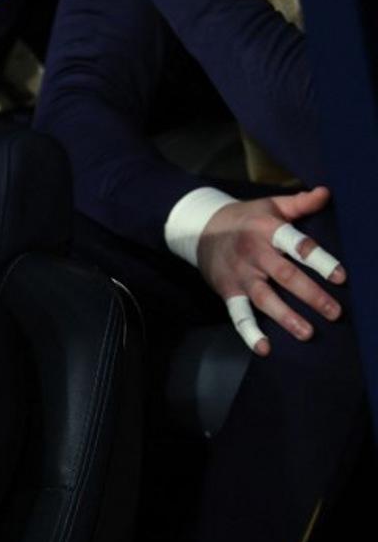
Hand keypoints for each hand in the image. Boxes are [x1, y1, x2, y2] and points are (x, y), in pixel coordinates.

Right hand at [197, 186, 345, 354]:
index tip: (340, 277)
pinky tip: (264, 349)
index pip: (296, 245)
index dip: (319, 260)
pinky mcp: (228, 291)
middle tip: (335, 312)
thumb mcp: (270, 205)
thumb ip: (300, 203)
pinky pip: (239, 315)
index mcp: (267, 230)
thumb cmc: (246, 218)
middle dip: (310, 295)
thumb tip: (326, 193)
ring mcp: (239, 275)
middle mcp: (253, 254)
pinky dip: (250, 333)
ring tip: (307, 333)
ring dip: (286, 318)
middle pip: (284, 276)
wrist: (199, 230)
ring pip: (264, 299)